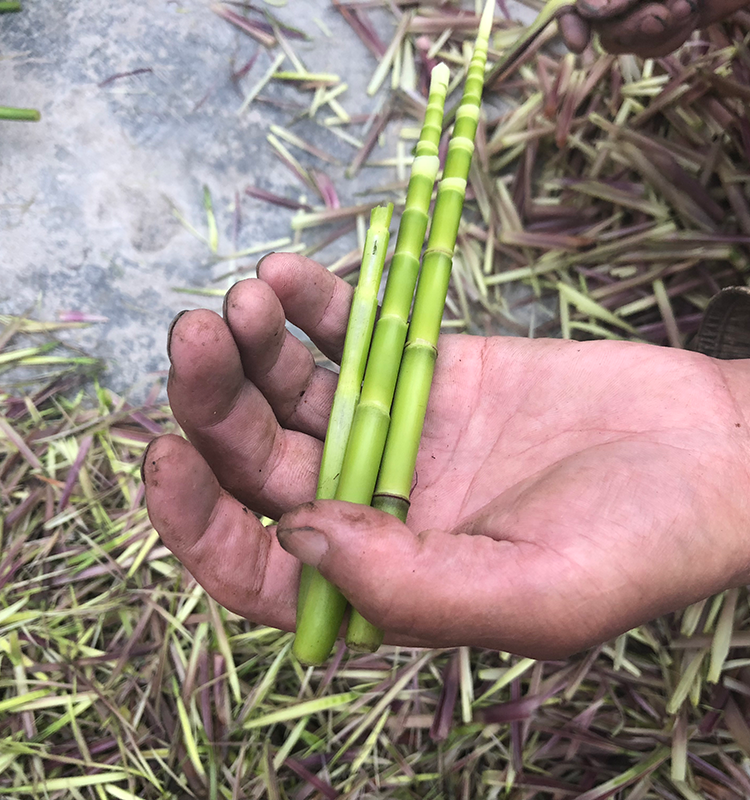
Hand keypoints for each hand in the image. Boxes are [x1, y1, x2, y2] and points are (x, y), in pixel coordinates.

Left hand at [143, 254, 749, 657]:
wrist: (715, 450)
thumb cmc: (646, 541)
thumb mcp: (538, 596)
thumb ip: (412, 589)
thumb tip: (294, 536)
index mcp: (385, 581)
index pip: (258, 568)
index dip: (196, 526)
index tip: (164, 460)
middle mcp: (374, 508)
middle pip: (259, 464)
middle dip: (212, 405)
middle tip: (196, 335)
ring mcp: (394, 433)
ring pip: (289, 393)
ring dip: (249, 346)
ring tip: (241, 297)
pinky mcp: (424, 370)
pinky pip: (346, 335)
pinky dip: (311, 304)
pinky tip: (285, 275)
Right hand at [559, 0, 749, 56]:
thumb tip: (591, 11)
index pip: (574, 5)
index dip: (570, 24)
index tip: (579, 44)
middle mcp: (619, 0)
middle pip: (602, 29)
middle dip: (633, 26)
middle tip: (666, 12)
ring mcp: (639, 13)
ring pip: (624, 44)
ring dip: (658, 32)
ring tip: (685, 8)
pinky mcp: (662, 30)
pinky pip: (650, 50)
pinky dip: (671, 37)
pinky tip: (689, 16)